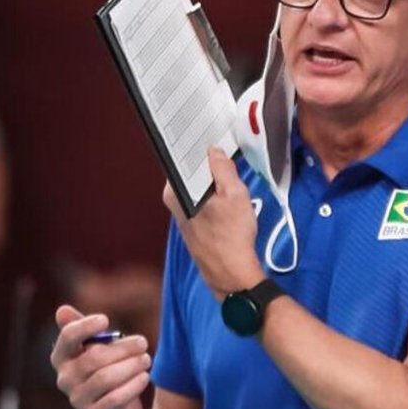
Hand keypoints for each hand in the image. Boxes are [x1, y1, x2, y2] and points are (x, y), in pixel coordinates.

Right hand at [50, 304, 151, 408]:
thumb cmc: (108, 369)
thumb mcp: (99, 347)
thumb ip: (85, 329)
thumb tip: (62, 309)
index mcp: (62, 357)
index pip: (68, 337)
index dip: (85, 327)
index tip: (106, 320)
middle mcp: (64, 379)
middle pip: (94, 357)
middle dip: (123, 348)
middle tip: (143, 343)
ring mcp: (77, 399)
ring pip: (106, 378)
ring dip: (131, 366)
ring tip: (146, 360)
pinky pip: (115, 398)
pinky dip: (133, 385)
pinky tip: (144, 377)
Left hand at [162, 147, 262, 300]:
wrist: (231, 274)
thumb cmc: (232, 235)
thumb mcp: (234, 195)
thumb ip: (223, 169)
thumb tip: (214, 151)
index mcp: (175, 192)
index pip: (181, 157)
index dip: (197, 144)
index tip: (211, 133)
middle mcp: (173, 201)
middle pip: (190, 172)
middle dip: (208, 163)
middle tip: (228, 154)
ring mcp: (181, 214)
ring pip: (197, 186)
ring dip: (213, 180)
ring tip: (232, 174)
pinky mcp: (192, 224)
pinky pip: (201, 200)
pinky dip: (214, 195)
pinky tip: (229, 197)